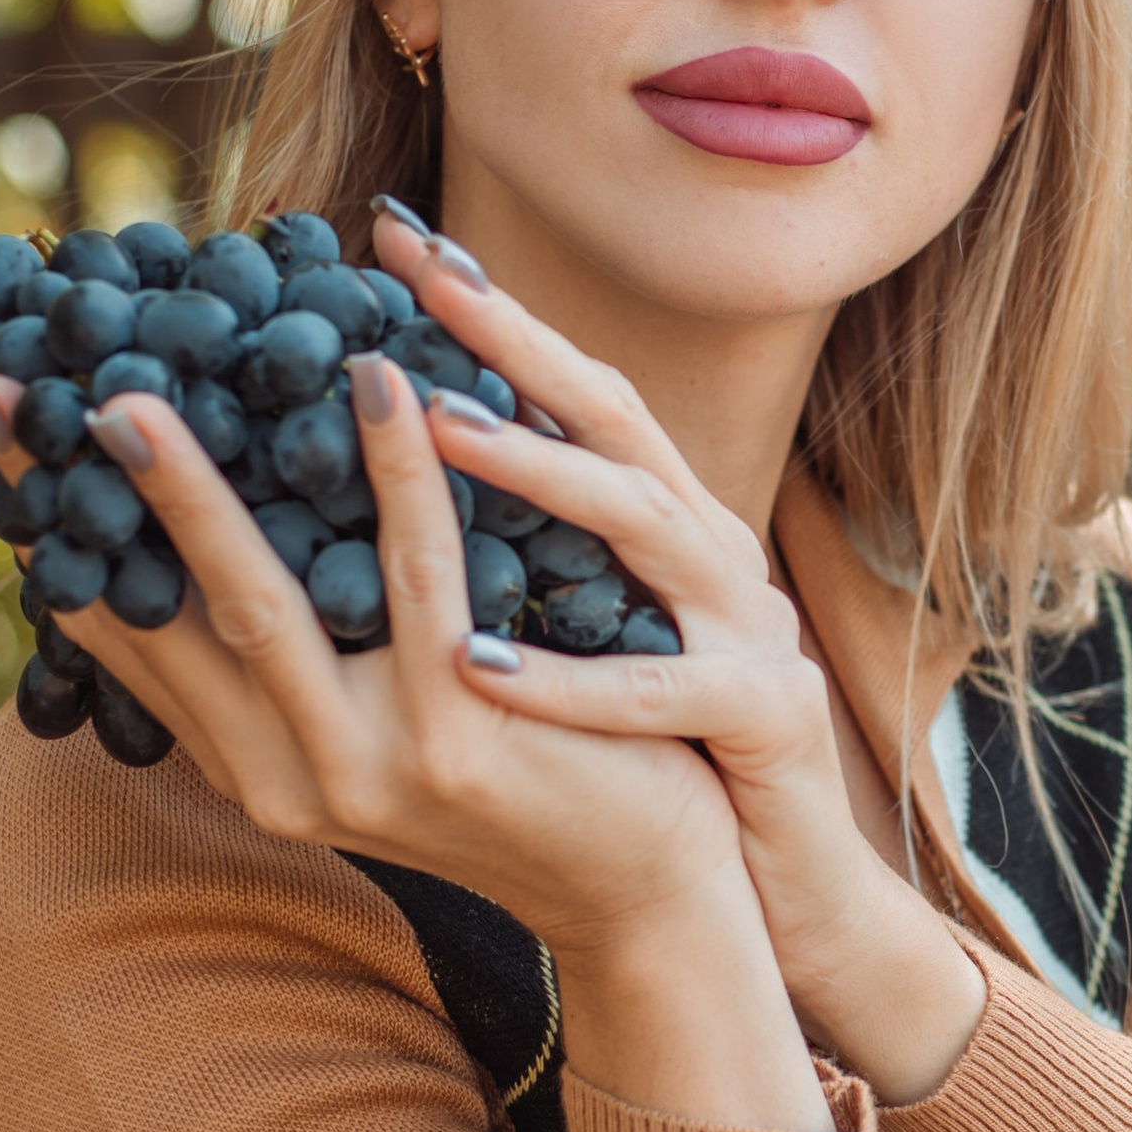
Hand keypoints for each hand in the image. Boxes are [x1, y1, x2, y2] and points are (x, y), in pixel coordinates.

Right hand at [0, 350, 831, 1131]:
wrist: (648, 888)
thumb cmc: (527, 774)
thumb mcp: (385, 727)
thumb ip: (307, 660)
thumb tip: (225, 526)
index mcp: (259, 770)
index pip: (134, 641)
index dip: (63, 536)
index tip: (1, 435)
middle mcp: (292, 781)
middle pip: (167, 617)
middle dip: (96, 501)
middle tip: (35, 392)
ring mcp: (369, 768)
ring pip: (264, 602)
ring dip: (202, 493)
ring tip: (145, 390)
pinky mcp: (458, 743)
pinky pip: (419, 579)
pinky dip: (399, 473)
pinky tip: (382, 383)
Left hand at [368, 208, 984, 1105]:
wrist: (774, 897)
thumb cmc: (655, 766)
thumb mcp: (582, 637)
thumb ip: (511, 561)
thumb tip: (357, 491)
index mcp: (664, 528)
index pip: (573, 391)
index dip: (491, 310)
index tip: (388, 235)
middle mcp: (713, 555)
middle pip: (617, 419)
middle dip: (517, 338)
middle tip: (414, 274)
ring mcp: (748, 631)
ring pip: (647, 525)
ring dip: (540, 472)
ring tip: (436, 426)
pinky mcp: (766, 721)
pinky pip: (661, 692)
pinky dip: (569, 679)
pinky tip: (474, 664)